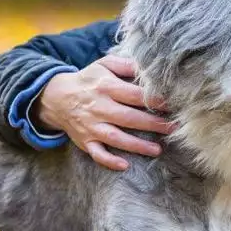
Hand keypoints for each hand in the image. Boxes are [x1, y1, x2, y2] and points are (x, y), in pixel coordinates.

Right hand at [32, 55, 174, 169]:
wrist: (57, 97)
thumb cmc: (89, 80)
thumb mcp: (104, 65)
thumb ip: (127, 65)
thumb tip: (149, 66)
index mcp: (106, 87)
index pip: (135, 95)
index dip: (155, 100)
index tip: (172, 105)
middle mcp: (99, 107)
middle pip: (130, 118)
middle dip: (154, 124)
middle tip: (174, 128)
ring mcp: (92, 126)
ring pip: (116, 138)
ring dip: (137, 146)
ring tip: (157, 150)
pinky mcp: (85, 141)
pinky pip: (97, 154)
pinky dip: (109, 161)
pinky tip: (125, 165)